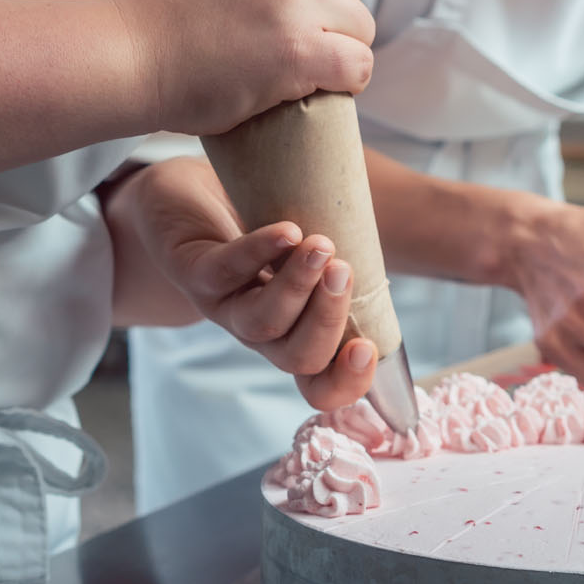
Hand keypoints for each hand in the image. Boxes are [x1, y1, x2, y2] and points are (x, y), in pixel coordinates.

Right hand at [110, 0, 376, 136]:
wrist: (127, 55)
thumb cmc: (166, 6)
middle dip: (326, 15)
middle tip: (280, 38)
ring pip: (360, 26)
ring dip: (336, 49)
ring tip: (293, 63)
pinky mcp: (298, 50)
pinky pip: (358, 64)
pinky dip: (344, 81)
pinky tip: (314, 85)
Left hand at [120, 157, 375, 408]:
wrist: (182, 197)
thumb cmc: (256, 225)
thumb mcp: (307, 252)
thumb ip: (341, 265)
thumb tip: (401, 259)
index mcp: (290, 334)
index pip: (319, 385)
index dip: (346, 383)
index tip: (367, 348)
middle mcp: (255, 331)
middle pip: (296, 357)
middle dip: (327, 321)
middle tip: (343, 271)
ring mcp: (221, 305)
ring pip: (260, 323)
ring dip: (297, 288)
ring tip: (322, 248)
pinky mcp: (191, 270)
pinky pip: (222, 272)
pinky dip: (258, 252)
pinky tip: (287, 232)